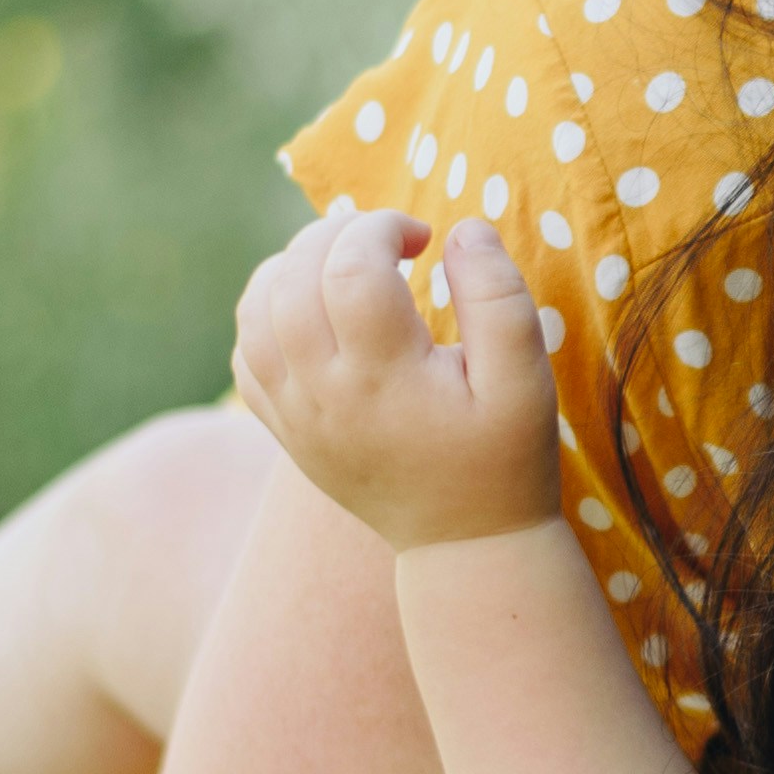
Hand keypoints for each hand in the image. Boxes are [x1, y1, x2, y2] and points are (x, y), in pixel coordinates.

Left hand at [231, 208, 562, 553]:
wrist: (464, 545)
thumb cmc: (503, 458)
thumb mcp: (527, 382)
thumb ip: (499, 298)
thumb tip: (461, 231)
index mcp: (385, 379)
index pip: (351, 269)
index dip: (382, 229)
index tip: (423, 237)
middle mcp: (325, 395)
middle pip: (293, 279)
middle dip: (335, 234)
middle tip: (384, 240)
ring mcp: (295, 415)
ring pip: (255, 311)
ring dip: (292, 264)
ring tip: (343, 262)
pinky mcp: (284, 430)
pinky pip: (246, 354)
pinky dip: (267, 311)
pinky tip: (316, 309)